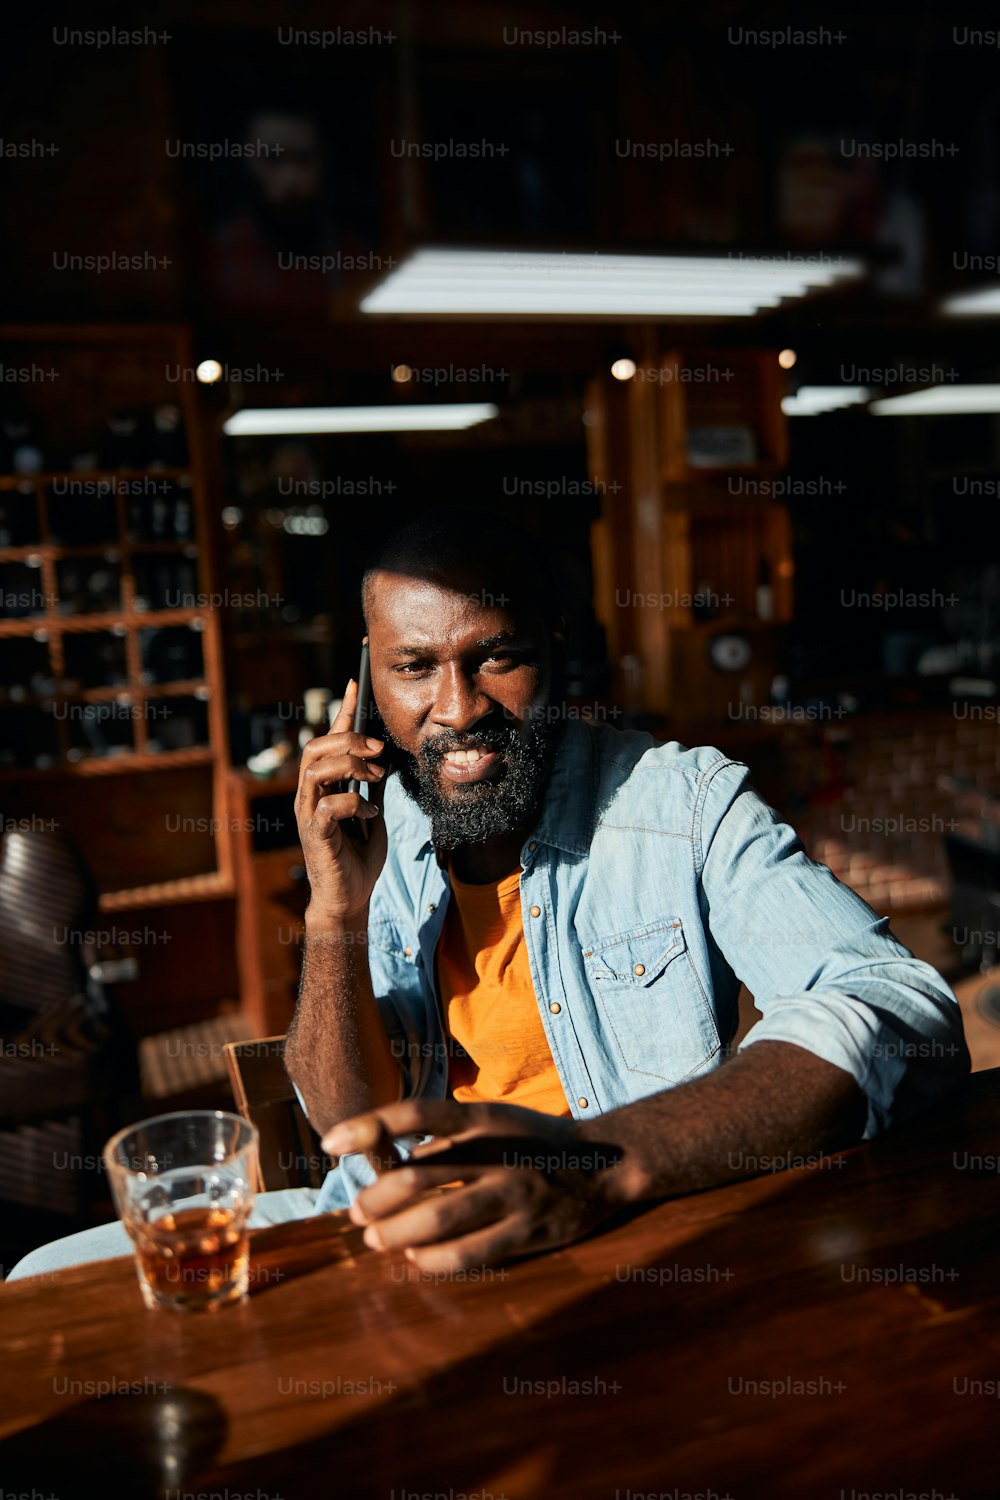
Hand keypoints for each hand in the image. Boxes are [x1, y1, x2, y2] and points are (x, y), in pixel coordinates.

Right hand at [294, 677, 389, 924]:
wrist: (350, 898)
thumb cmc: (359, 857)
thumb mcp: (373, 812)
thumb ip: (374, 787)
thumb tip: (389, 759)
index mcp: (325, 785)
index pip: (330, 738)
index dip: (343, 710)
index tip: (357, 683)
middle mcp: (311, 794)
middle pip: (316, 747)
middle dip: (349, 740)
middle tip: (380, 750)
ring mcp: (309, 813)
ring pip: (315, 769)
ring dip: (350, 766)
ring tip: (376, 777)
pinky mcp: (314, 834)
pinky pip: (327, 806)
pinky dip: (354, 804)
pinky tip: (370, 816)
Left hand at [321, 1100, 628, 1273]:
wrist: (605, 1164)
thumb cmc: (530, 1142)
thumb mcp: (490, 1123)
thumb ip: (443, 1142)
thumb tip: (384, 1164)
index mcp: (482, 1119)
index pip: (416, 1114)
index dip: (368, 1126)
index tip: (330, 1143)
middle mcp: (496, 1153)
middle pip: (416, 1177)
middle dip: (374, 1199)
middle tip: (356, 1212)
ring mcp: (514, 1194)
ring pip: (436, 1220)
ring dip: (394, 1233)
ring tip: (376, 1238)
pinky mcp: (528, 1233)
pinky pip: (467, 1255)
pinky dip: (430, 1260)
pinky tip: (415, 1258)